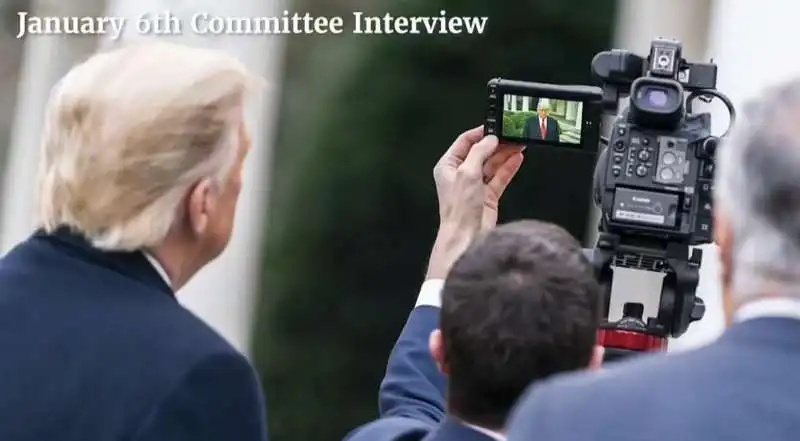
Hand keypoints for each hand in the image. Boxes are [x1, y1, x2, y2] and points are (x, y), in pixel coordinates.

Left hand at [426, 126, 523, 278]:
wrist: (466, 236)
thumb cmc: (459, 208)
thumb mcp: (467, 172)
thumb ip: (480, 152)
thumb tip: (490, 139)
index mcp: (448, 166)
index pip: (464, 142)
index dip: (479, 133)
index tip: (494, 126)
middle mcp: (460, 175)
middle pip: (481, 152)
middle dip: (496, 144)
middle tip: (512, 135)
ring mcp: (475, 186)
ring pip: (492, 164)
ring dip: (505, 154)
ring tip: (519, 143)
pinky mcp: (488, 196)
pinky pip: (500, 177)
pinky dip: (509, 168)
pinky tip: (518, 158)